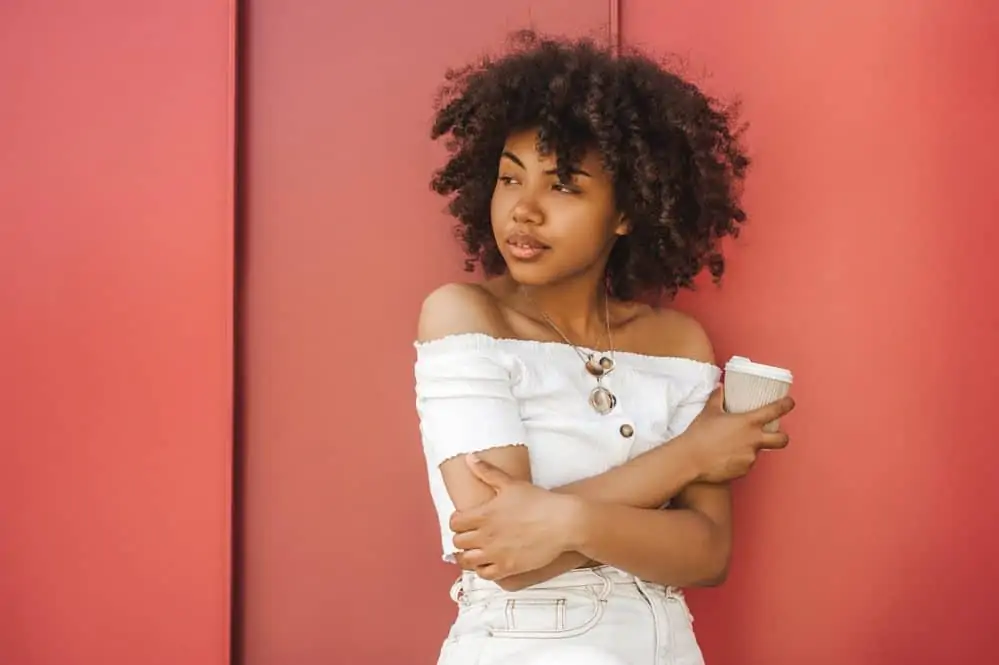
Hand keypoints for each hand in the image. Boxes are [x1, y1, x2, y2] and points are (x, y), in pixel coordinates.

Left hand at [449, 454, 577, 580]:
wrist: (563, 522)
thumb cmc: (538, 501)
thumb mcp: (511, 483)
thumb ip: (487, 471)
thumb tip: (469, 457)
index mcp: (484, 514)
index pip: (455, 523)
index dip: (457, 522)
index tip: (464, 521)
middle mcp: (486, 535)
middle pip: (458, 542)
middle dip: (461, 539)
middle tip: (470, 536)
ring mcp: (496, 554)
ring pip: (467, 561)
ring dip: (468, 556)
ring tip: (475, 551)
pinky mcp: (508, 568)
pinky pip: (485, 574)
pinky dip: (482, 569)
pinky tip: (488, 562)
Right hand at [682, 387, 795, 483]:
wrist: (690, 459)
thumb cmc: (699, 434)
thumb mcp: (709, 412)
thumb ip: (718, 398)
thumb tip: (721, 387)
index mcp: (748, 422)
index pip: (775, 411)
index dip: (786, 405)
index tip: (790, 403)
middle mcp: (754, 440)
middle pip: (782, 440)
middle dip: (783, 437)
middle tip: (778, 435)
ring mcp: (750, 457)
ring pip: (758, 452)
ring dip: (752, 449)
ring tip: (733, 447)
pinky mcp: (744, 470)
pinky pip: (746, 464)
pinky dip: (740, 460)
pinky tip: (726, 458)